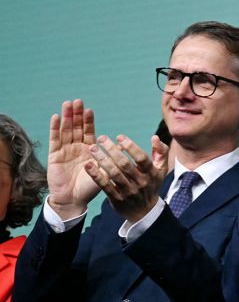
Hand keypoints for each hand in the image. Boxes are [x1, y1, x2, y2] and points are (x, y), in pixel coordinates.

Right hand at [46, 99, 102, 218]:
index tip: (89, 110)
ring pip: (65, 130)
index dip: (88, 121)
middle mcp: (76, 148)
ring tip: (67, 104)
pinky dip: (55, 128)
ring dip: (66, 117)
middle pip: (76, 128)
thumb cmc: (90, 188)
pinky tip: (56, 117)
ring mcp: (65, 150)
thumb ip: (110, 160)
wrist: (73, 199)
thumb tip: (122, 147)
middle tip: (78, 101)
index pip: (89, 132)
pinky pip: (55, 139)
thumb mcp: (104, 172)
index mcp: (89, 150)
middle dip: (77, 115)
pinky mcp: (54, 155)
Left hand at [85, 134, 168, 222]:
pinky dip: (96, 175)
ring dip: (102, 160)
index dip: (131, 146)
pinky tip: (88, 165)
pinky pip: (105, 185)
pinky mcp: (117, 199)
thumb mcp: (161, 170)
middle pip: (125, 164)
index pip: (142, 158)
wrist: (145, 212)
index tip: (119, 136)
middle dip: (112, 150)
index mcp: (151, 173)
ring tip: (92, 148)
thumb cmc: (151, 185)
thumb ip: (161, 152)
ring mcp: (129, 192)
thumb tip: (155, 137)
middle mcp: (141, 182)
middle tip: (101, 138)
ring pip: (114, 174)